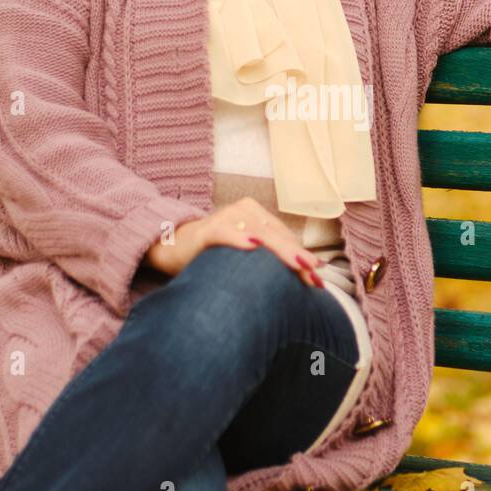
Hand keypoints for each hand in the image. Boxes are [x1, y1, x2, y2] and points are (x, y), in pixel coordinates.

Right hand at [142, 197, 325, 287]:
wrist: (172, 248)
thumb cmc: (214, 256)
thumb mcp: (245, 257)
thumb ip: (268, 262)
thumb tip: (306, 280)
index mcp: (256, 215)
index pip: (284, 237)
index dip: (301, 256)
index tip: (318, 277)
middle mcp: (243, 211)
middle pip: (276, 235)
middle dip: (297, 255)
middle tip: (314, 272)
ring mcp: (225, 217)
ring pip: (258, 233)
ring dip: (279, 250)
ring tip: (298, 264)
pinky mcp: (206, 229)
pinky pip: (225, 232)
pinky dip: (238, 239)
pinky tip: (252, 246)